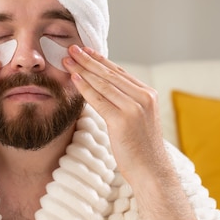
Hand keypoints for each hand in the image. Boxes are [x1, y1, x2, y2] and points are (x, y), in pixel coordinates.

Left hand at [62, 45, 167, 180]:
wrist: (152, 171)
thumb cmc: (141, 148)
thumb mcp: (137, 119)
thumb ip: (124, 102)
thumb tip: (102, 89)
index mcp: (148, 94)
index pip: (119, 71)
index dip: (100, 59)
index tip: (85, 50)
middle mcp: (143, 97)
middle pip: (110, 74)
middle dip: (88, 59)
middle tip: (72, 48)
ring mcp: (134, 108)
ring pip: (103, 83)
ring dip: (82, 69)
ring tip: (67, 59)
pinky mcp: (123, 120)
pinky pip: (99, 99)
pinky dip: (84, 87)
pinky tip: (74, 78)